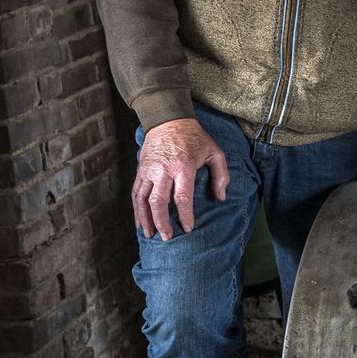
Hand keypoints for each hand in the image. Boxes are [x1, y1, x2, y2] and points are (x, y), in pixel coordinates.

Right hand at [133, 118, 228, 239]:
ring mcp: (149, 170)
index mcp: (183, 167)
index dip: (184, 215)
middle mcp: (163, 170)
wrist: (168, 120)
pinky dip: (136, 209)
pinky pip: (135, 192)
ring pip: (142, 199)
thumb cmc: (195, 138)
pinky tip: (140, 221)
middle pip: (158, 201)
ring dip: (145, 218)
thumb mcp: (215, 152)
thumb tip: (220, 198)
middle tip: (166, 237)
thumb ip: (221, 175)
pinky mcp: (140, 170)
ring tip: (149, 234)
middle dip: (161, 222)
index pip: (182, 197)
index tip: (187, 228)